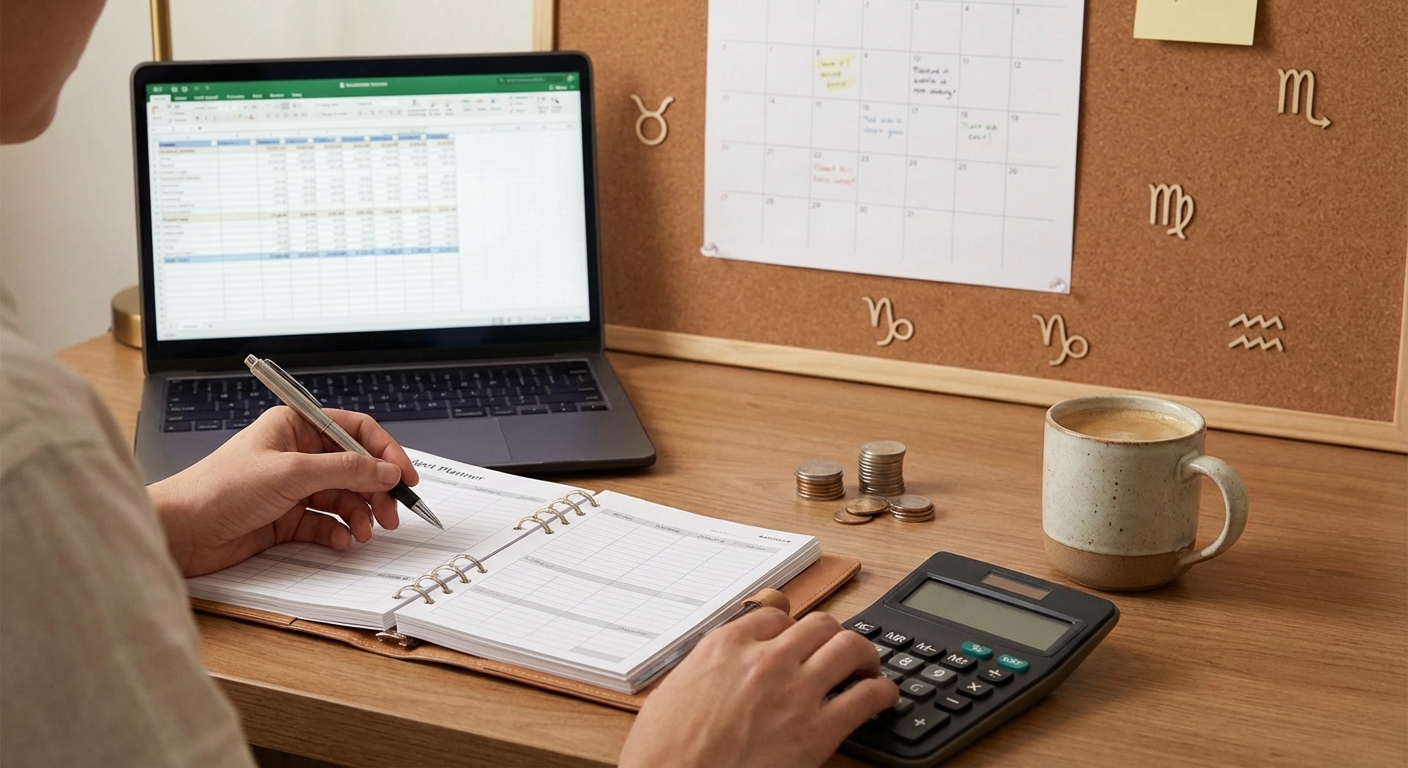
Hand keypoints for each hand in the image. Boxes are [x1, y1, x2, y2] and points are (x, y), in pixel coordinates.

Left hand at [148, 407, 417, 576]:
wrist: (181, 531)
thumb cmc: (220, 489)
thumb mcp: (291, 472)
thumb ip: (345, 470)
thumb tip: (388, 470)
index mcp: (295, 426)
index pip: (355, 431)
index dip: (385, 451)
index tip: (405, 476)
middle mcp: (297, 453)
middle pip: (355, 467)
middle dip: (376, 490)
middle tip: (391, 513)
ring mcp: (292, 487)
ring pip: (344, 497)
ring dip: (360, 514)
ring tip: (365, 531)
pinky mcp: (286, 518)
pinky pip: (326, 522)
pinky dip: (338, 531)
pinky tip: (341, 540)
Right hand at [619, 609, 897, 767]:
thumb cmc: (663, 753)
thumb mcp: (671, 693)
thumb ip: (703, 670)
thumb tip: (717, 670)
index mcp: (725, 646)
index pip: (774, 616)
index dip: (790, 628)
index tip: (796, 640)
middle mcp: (765, 659)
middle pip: (818, 624)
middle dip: (830, 636)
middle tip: (836, 651)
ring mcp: (795, 691)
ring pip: (849, 646)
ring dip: (863, 654)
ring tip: (866, 667)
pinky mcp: (818, 731)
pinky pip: (867, 696)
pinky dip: (882, 692)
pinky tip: (883, 697)